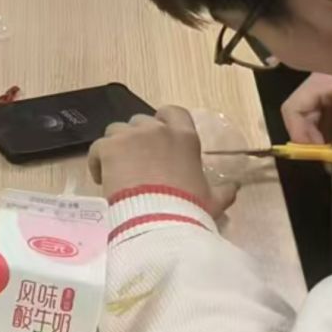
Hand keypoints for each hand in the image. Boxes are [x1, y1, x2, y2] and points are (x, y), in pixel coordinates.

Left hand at [88, 105, 234, 214]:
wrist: (159, 219)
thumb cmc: (188, 208)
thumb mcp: (213, 200)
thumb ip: (224, 191)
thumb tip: (235, 187)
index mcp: (185, 137)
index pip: (173, 112)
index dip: (161, 121)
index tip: (156, 139)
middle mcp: (158, 129)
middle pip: (140, 122)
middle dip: (136, 139)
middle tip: (134, 163)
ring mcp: (132, 136)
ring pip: (116, 131)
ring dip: (115, 148)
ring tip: (116, 171)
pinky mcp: (109, 148)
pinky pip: (97, 148)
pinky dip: (97, 161)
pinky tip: (101, 179)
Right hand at [280, 73, 331, 151]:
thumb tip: (330, 170)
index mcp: (327, 80)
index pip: (294, 108)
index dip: (300, 134)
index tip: (320, 153)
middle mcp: (323, 79)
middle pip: (299, 111)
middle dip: (307, 136)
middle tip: (323, 155)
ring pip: (311, 113)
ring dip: (318, 135)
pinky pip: (326, 113)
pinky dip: (329, 130)